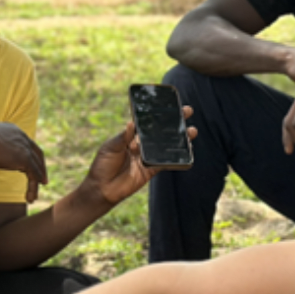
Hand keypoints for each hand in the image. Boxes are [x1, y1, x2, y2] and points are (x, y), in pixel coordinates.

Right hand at [0, 123, 47, 202]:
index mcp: (14, 131)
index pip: (27, 143)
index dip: (31, 155)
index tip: (32, 165)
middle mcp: (22, 137)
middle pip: (37, 154)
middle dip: (41, 168)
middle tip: (43, 181)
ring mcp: (25, 148)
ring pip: (36, 167)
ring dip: (38, 181)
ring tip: (35, 196)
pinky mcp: (25, 158)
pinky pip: (33, 175)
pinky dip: (33, 187)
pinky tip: (31, 197)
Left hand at [83, 107, 197, 205]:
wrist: (102, 189)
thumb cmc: (102, 165)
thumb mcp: (110, 147)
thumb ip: (123, 137)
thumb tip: (132, 123)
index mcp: (130, 136)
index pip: (147, 122)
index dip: (158, 113)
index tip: (170, 104)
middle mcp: (141, 145)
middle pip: (160, 131)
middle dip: (174, 122)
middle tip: (187, 112)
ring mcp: (147, 157)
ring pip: (166, 146)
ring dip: (179, 139)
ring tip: (191, 131)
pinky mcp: (151, 170)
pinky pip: (165, 163)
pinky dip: (176, 159)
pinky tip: (187, 152)